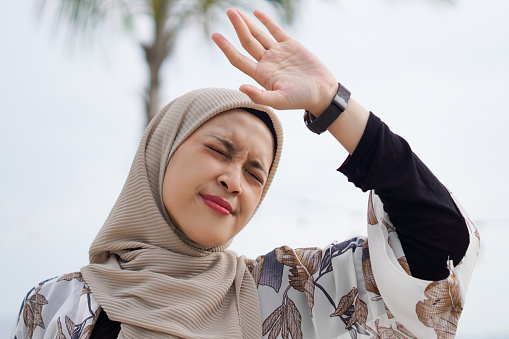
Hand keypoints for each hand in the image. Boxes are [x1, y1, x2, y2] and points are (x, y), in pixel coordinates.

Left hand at [212, 9, 337, 114]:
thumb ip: (261, 96)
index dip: (226, 48)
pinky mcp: (290, 46)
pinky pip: (275, 31)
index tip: (215, 35)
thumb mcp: (280, 101)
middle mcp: (266, 63)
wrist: (322, 93)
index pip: (238, 59)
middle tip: (228, 11)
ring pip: (258, 35)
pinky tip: (257, 13)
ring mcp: (278, 53)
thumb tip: (240, 87)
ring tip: (235, 12)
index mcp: (261, 75)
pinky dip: (266, 21)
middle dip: (237, 27)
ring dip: (247, 23)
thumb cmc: (301, 100)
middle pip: (247, 42)